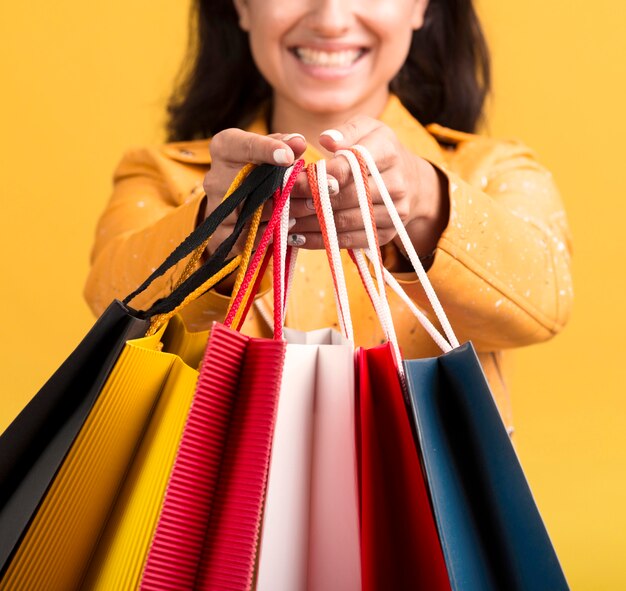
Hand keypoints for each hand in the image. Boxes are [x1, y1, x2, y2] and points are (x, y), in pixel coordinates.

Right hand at [201, 128, 306, 255]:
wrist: (238, 202)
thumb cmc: (260, 168)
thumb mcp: (272, 149)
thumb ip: (285, 143)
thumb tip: (299, 142)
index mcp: (224, 148)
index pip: (243, 145)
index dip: (267, 150)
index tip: (290, 156)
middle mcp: (215, 179)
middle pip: (252, 185)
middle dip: (290, 187)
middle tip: (321, 189)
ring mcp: (217, 209)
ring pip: (254, 213)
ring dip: (287, 212)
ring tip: (312, 207)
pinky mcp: (221, 235)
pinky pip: (248, 238)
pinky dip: (272, 233)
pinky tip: (292, 227)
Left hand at [288, 116, 448, 257]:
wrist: (411, 182)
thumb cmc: (377, 150)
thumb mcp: (367, 129)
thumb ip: (346, 131)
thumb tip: (327, 140)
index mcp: (389, 151)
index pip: (352, 166)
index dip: (321, 175)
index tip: (294, 179)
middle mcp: (396, 183)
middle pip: (346, 196)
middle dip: (310, 200)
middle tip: (283, 202)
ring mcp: (393, 212)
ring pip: (345, 221)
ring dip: (311, 223)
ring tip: (285, 220)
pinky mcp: (386, 234)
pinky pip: (349, 241)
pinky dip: (321, 241)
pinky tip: (297, 238)